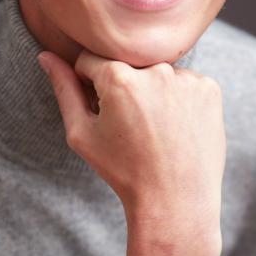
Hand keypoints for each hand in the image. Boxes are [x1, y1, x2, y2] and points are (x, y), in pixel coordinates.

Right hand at [38, 49, 225, 241]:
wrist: (175, 200)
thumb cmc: (123, 171)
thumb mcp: (82, 134)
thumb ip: (64, 89)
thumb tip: (46, 55)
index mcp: (118, 77)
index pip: (91, 60)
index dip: (90, 85)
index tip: (102, 112)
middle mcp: (155, 70)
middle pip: (127, 65)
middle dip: (123, 87)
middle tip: (131, 127)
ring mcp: (186, 78)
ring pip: (157, 73)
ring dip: (152, 92)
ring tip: (156, 131)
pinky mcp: (209, 88)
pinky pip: (185, 83)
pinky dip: (178, 100)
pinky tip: (176, 130)